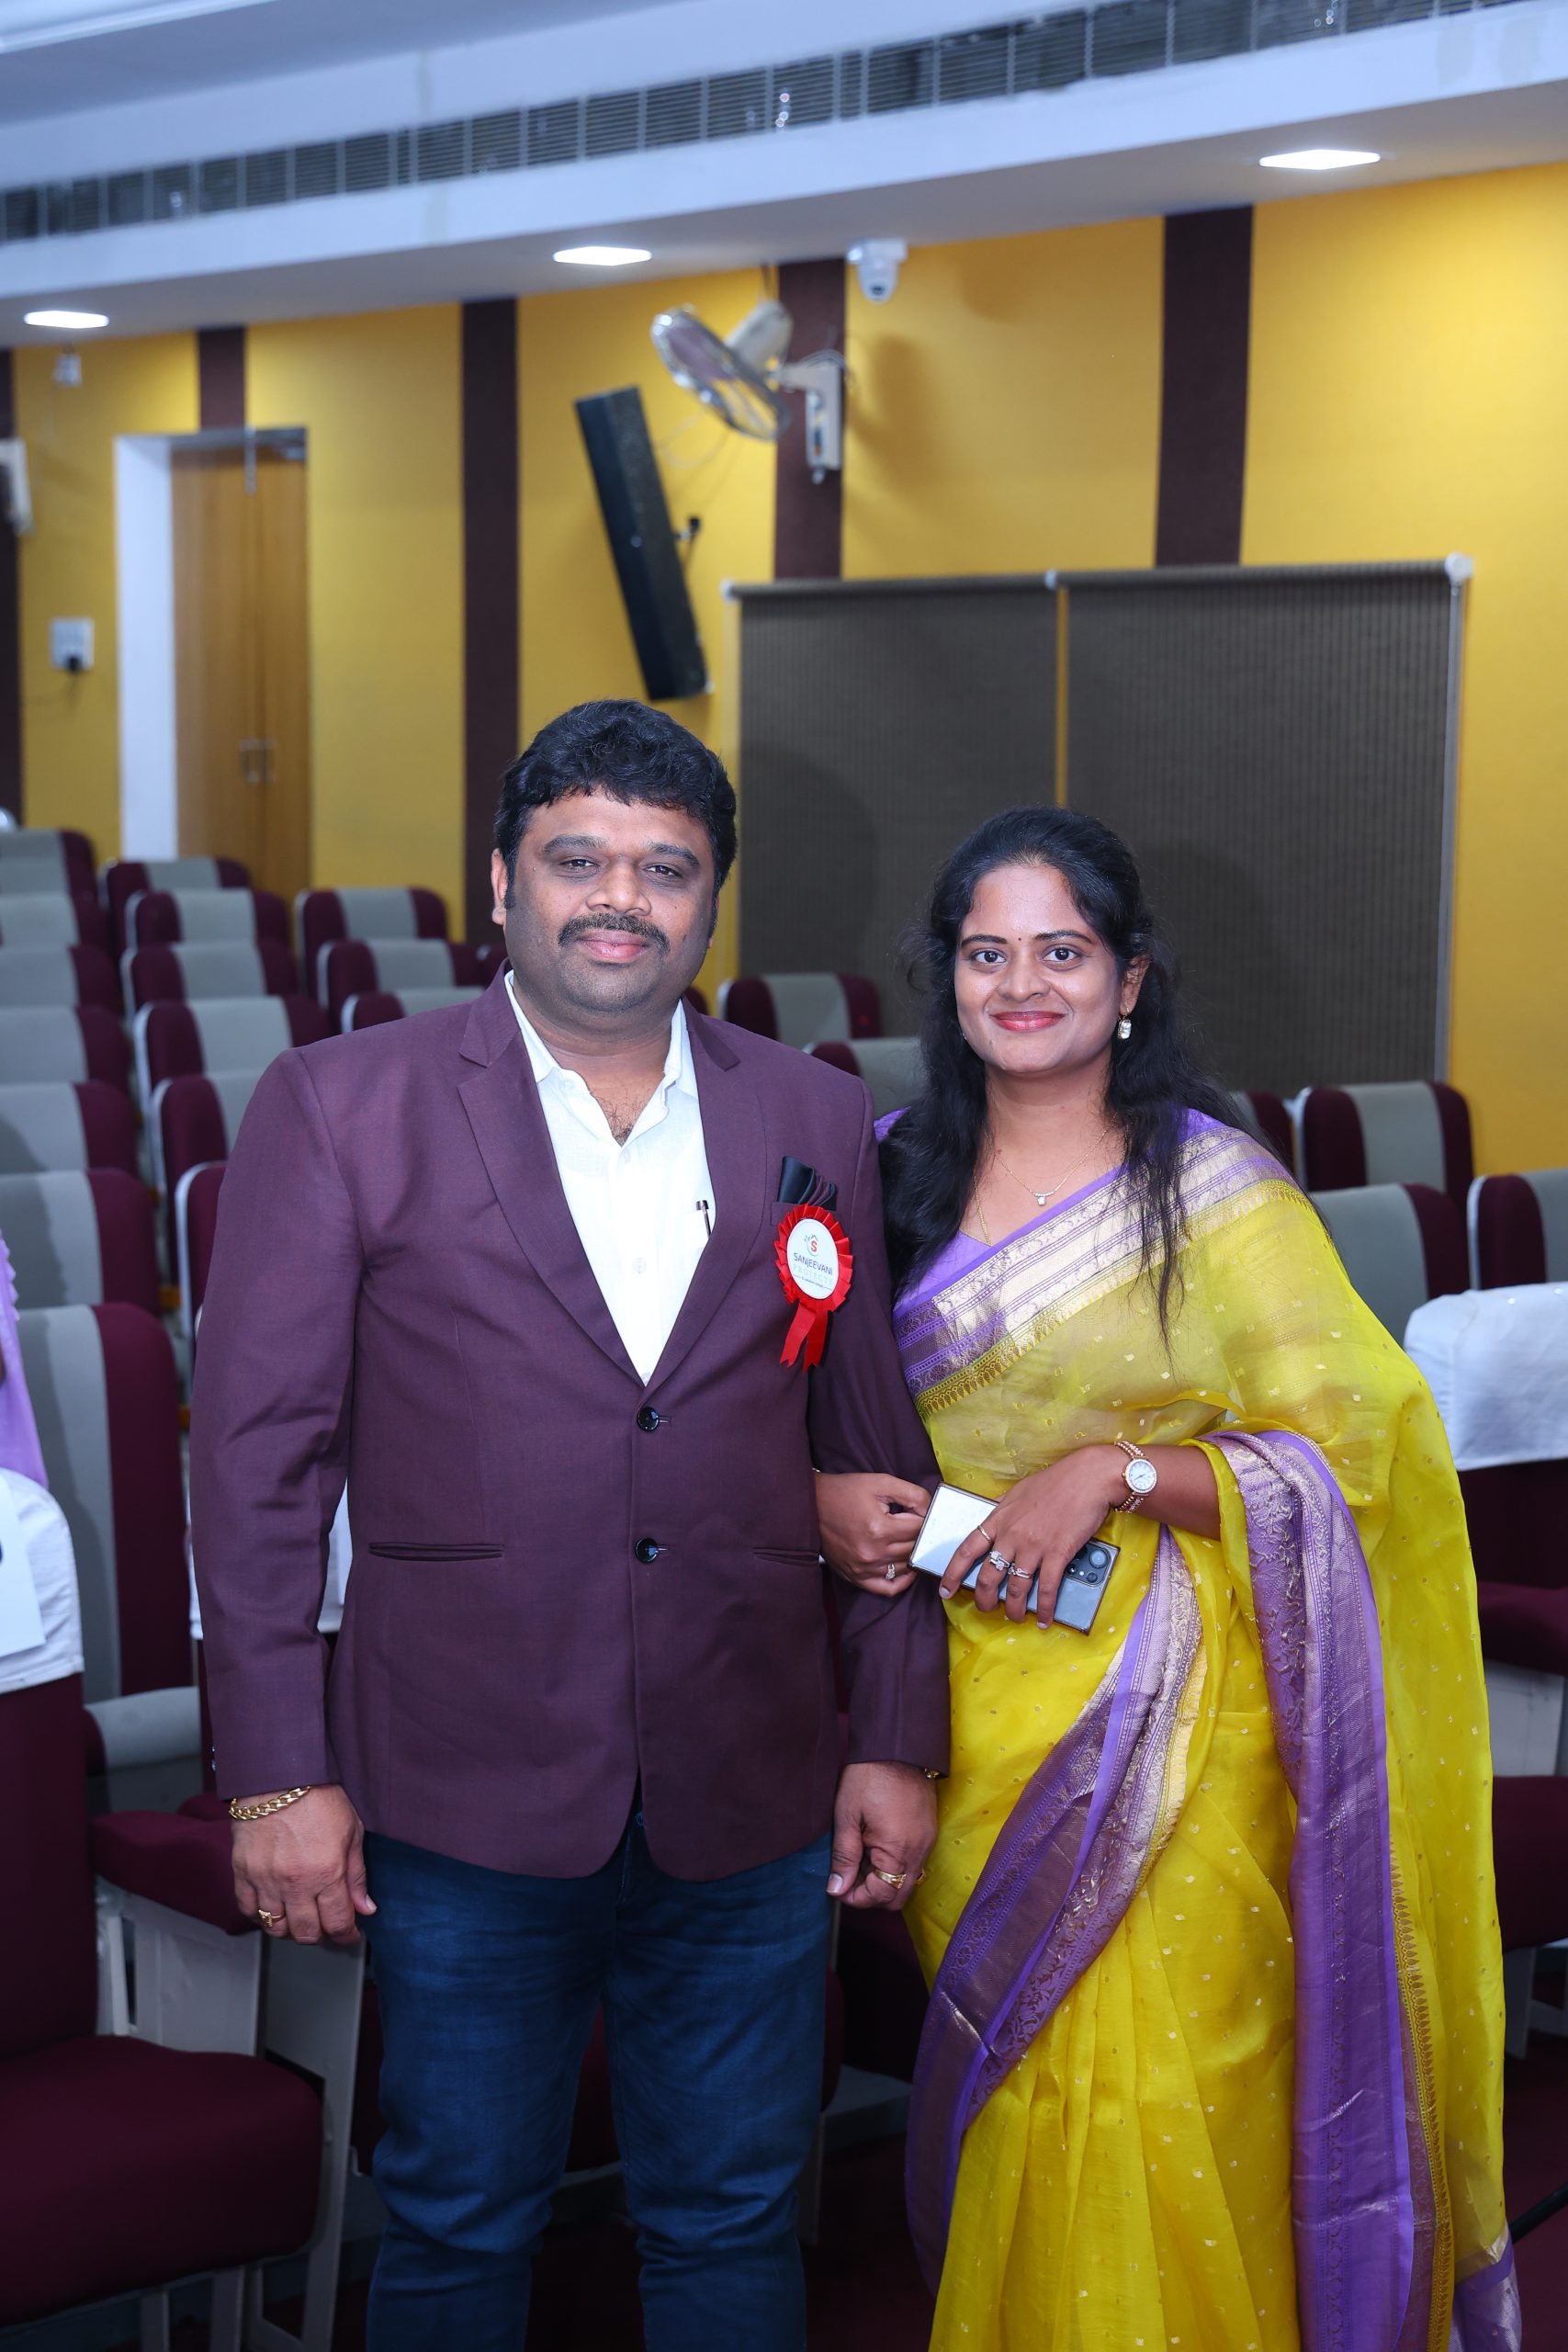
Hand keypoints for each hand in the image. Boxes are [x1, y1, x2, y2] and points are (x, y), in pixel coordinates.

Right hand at [231, 1783, 374, 1946]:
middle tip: (325, 1925)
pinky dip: (260, 1915)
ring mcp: (266, 1879)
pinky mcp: (243, 1872)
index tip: (349, 1934)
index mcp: (327, 1872)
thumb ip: (357, 1875)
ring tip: (300, 1917)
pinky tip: (273, 1907)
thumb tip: (366, 1908)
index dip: (346, 1934)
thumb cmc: (319, 1797)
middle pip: (306, 1932)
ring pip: (276, 1927)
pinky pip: (248, 1910)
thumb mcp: (351, 1832)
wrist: (279, 1775)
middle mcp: (295, 1882)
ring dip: (290, 1929)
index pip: (338, 1922)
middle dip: (320, 1934)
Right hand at [816, 1471, 931, 1596]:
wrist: (811, 1505)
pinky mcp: (856, 1577)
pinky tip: (907, 1568)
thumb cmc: (845, 1492)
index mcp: (879, 1528)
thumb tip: (932, 1509)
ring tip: (913, 1542)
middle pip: (915, 1549)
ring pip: (905, 1568)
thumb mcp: (880, 1482)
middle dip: (922, 1536)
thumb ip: (912, 1494)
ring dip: (913, 1555)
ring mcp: (864, 1568)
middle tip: (921, 1526)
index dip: (925, 1518)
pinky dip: (902, 1581)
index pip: (920, 1529)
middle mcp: (872, 1553)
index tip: (922, 1512)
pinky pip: (888, 1588)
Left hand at [827, 1760, 935, 1909]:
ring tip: (859, 1861)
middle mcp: (919, 1852)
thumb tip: (837, 1889)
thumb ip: (844, 1856)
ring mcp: (927, 1843)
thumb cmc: (868, 1778)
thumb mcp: (847, 1816)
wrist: (898, 1747)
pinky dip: (894, 1867)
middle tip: (848, 1879)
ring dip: (883, 1881)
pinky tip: (875, 1850)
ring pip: (906, 1882)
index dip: (856, 1898)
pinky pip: (913, 1865)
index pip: (881, 1895)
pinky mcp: (928, 1833)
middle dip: (871, 1895)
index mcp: (898, 1850)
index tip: (837, 1888)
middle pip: (898, 1896)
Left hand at [944, 1448, 1124, 1627]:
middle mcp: (1011, 1536)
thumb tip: (992, 1515)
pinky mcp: (1057, 1554)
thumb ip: (1002, 1509)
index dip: (952, 1573)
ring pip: (1016, 1589)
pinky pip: (1047, 1589)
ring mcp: (1034, 1547)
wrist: (1087, 1478)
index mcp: (999, 1519)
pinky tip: (1045, 1619)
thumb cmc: (1055, 1481)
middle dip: (984, 1599)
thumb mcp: (1018, 1492)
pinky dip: (1046, 1608)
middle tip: (986, 1609)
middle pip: (988, 1576)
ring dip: (1014, 1609)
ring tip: (1016, 1617)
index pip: (967, 1550)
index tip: (945, 1589)